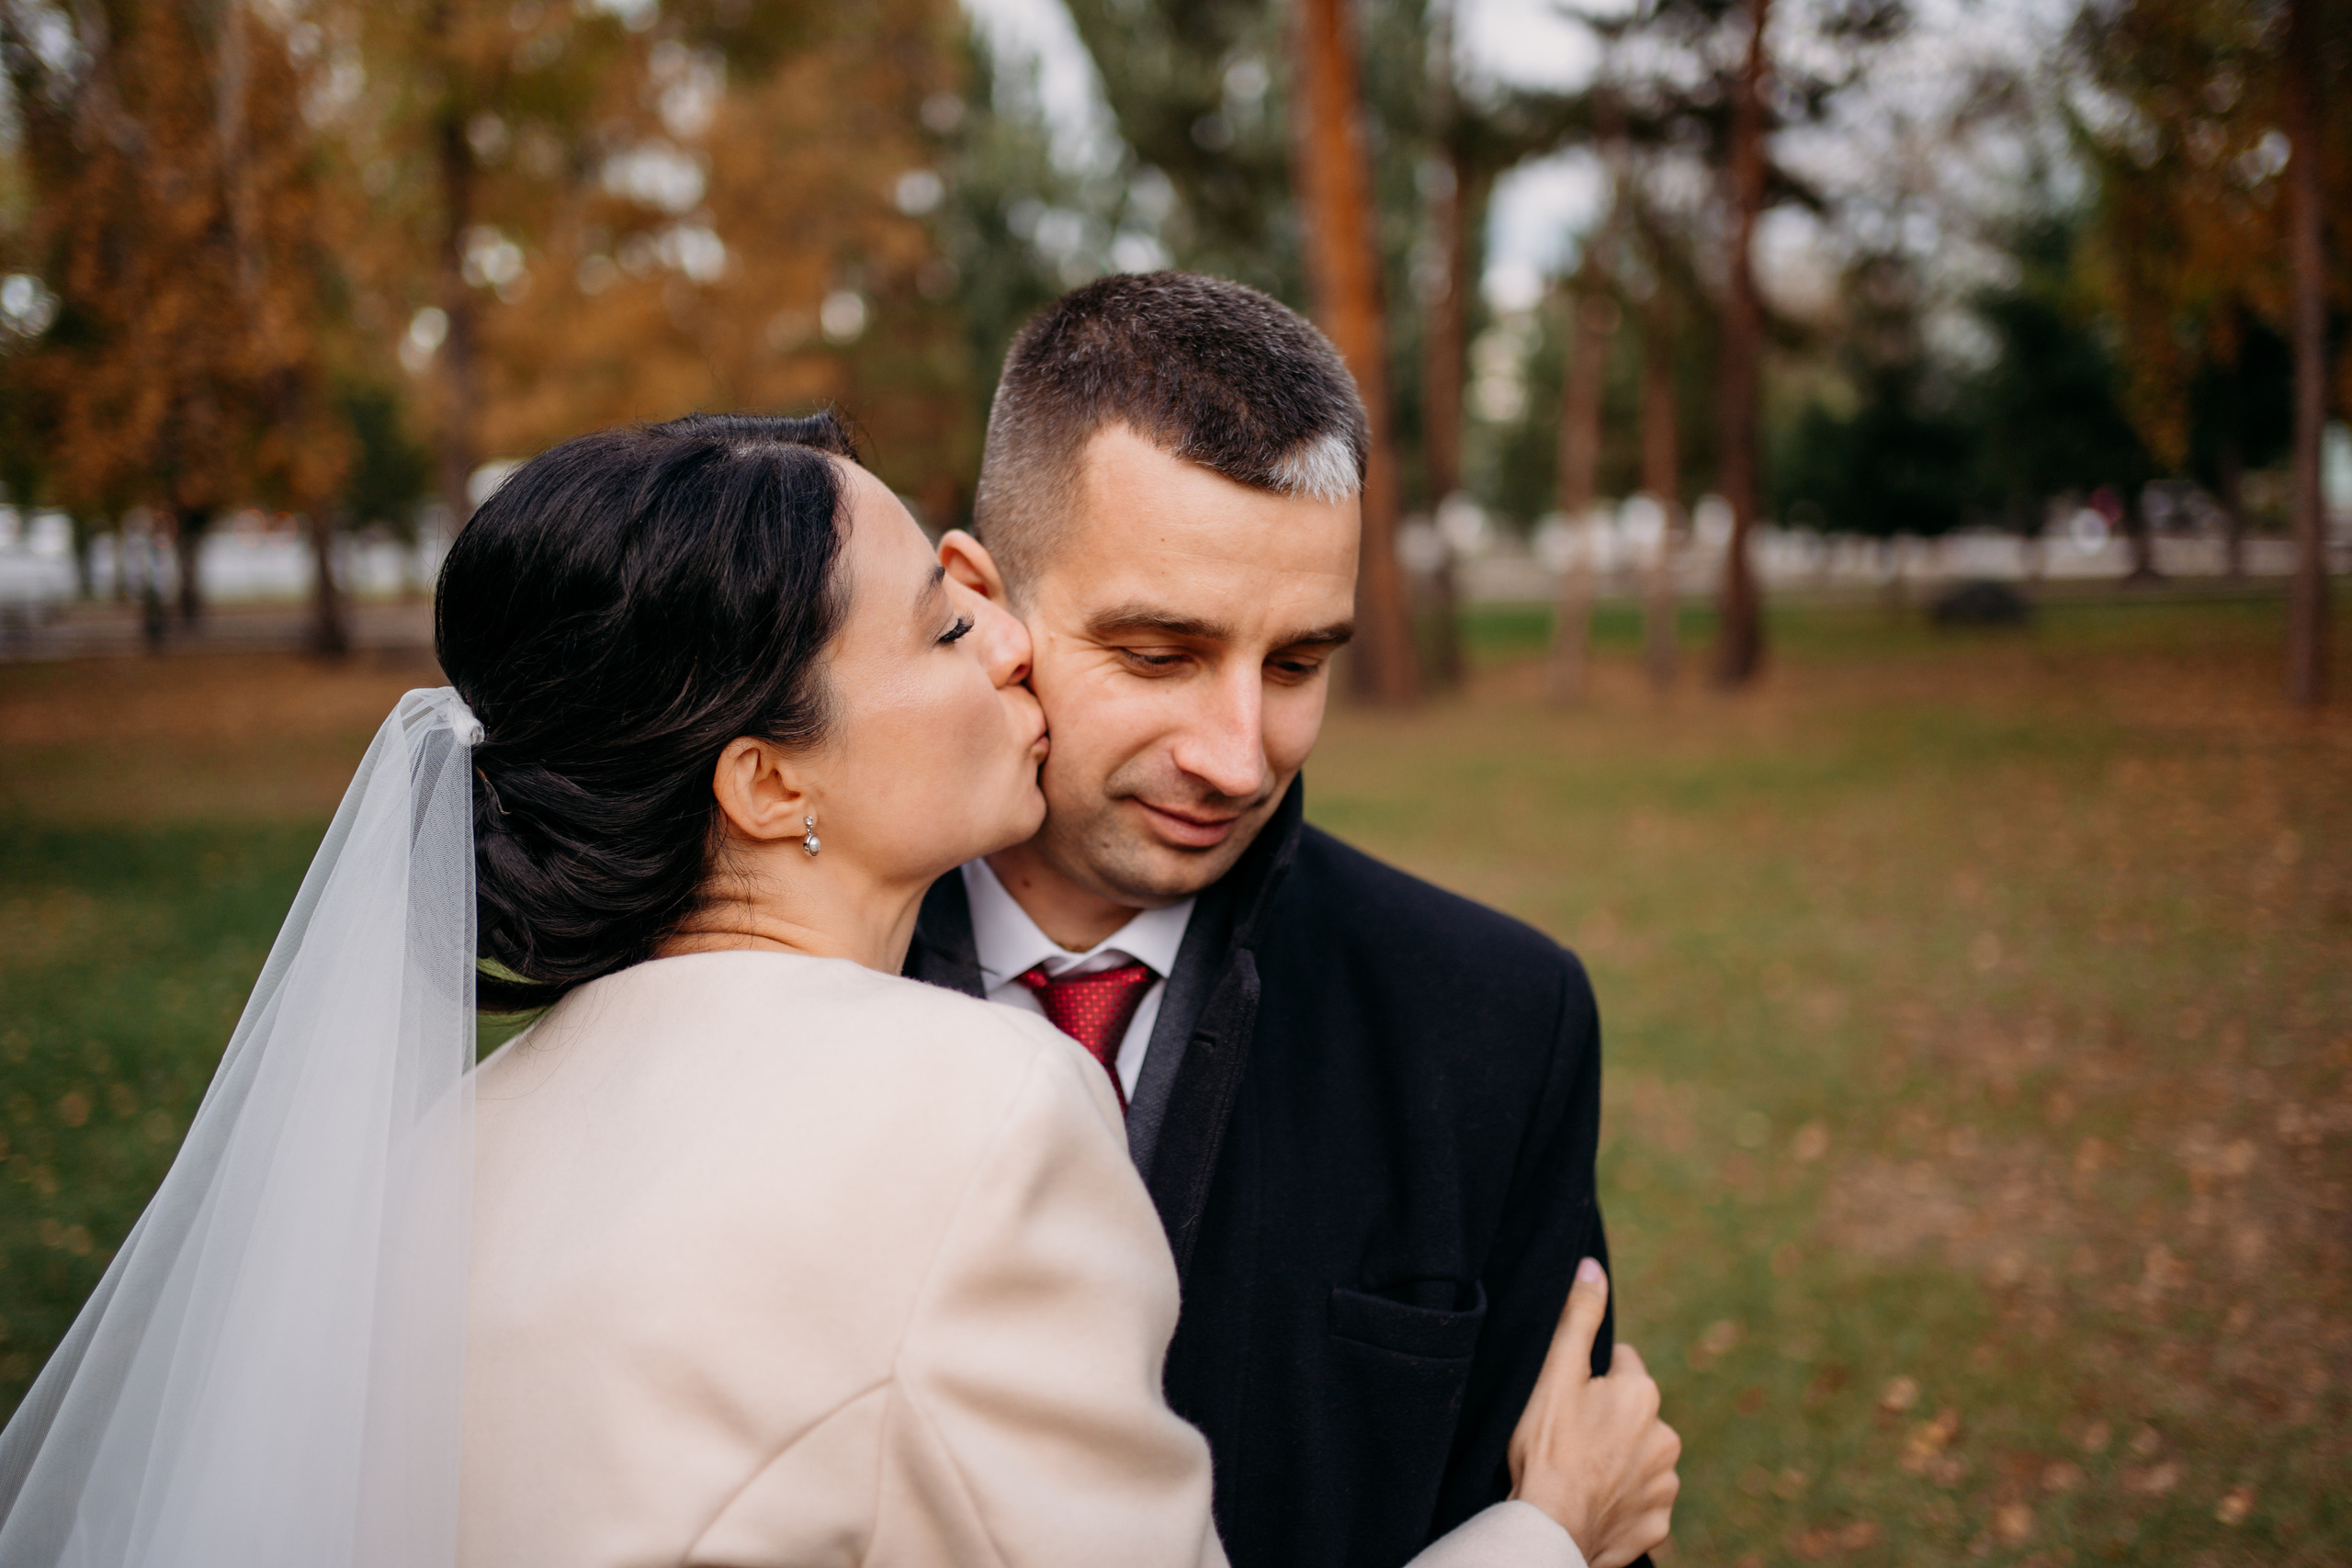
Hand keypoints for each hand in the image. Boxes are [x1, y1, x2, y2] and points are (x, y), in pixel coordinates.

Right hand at [1507, 1258, 1680, 1567]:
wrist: (1551, 1526)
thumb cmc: (1547, 1446)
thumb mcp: (1556, 1371)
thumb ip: (1579, 1315)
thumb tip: (1592, 1267)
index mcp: (1642, 1394)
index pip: (1622, 1365)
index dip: (1591, 1378)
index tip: (1569, 1398)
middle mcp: (1665, 1437)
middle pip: (1633, 1415)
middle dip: (1608, 1421)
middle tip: (1569, 1437)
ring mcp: (1664, 1484)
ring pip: (1640, 1459)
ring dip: (1617, 1462)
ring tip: (1578, 1472)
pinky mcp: (1658, 1523)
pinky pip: (1640, 1503)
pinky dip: (1621, 1502)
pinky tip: (1592, 1502)